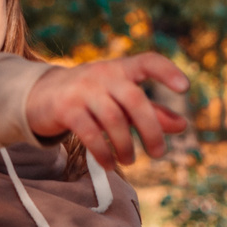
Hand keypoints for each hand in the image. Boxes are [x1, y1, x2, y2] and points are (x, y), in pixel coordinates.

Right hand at [26, 55, 188, 168]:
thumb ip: (152, 112)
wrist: (41, 96)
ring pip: (114, 119)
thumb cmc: (91, 97)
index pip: (148, 62)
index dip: (167, 72)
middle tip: (159, 153)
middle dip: (151, 129)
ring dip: (126, 146)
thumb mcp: (121, 100)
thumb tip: (182, 125)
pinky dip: (104, 153)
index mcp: (121, 69)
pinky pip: (90, 134)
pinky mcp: (66, 109)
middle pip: (135, 100)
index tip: (185, 88)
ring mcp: (83, 90)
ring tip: (130, 161)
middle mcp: (103, 74)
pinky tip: (110, 165)